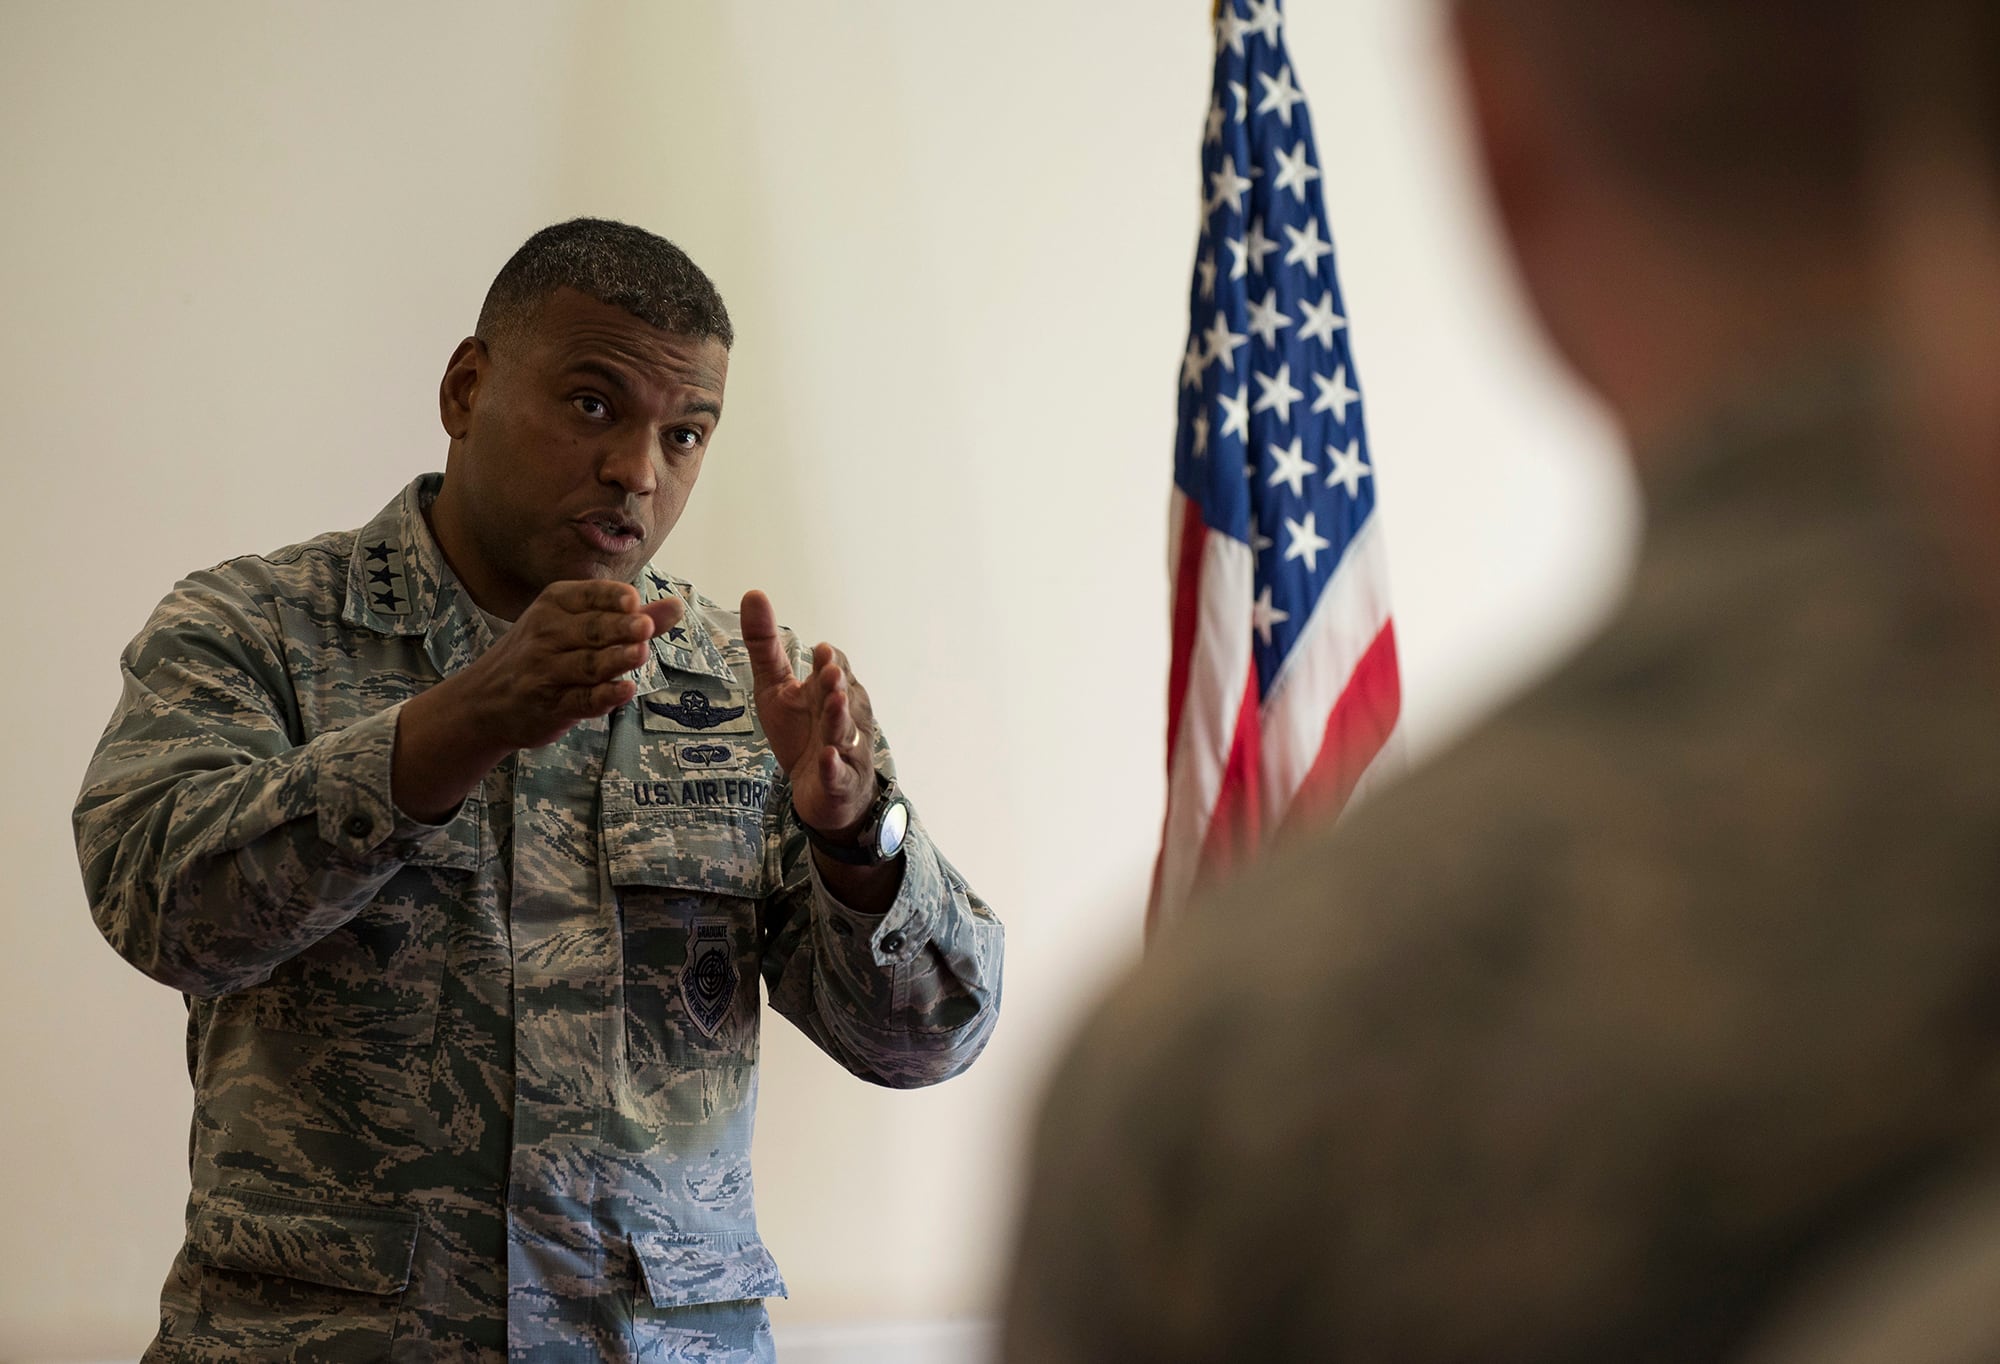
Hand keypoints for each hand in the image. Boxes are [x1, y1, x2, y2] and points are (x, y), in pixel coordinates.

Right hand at [393, 580, 680, 820]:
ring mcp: (547, 671)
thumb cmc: (543, 654)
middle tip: (646, 626)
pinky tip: (624, 690)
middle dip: (619, 628)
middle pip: (592, 630)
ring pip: (588, 665)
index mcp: (555, 604)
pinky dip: (604, 697)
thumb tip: (677, 605)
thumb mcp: (577, 624)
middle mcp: (547, 634)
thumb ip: (630, 617)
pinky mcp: (551, 706)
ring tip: (641, 653)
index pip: (589, 596)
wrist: (485, 701)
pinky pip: (581, 700)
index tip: (633, 601)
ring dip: (615, 660)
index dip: (612, 599)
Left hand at [741, 589, 876, 836]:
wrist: (821, 792)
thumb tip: (754, 593)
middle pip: (844, 697)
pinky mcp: (840, 782)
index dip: (830, 662)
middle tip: (828, 671)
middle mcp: (846, 716)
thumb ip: (765, 644)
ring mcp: (846, 750)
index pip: (836, 669)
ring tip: (835, 704)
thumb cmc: (803, 733)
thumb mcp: (776, 687)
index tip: (821, 651)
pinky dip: (834, 767)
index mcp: (831, 690)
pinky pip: (839, 774)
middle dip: (837, 685)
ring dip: (840, 719)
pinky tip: (827, 759)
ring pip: (846, 733)